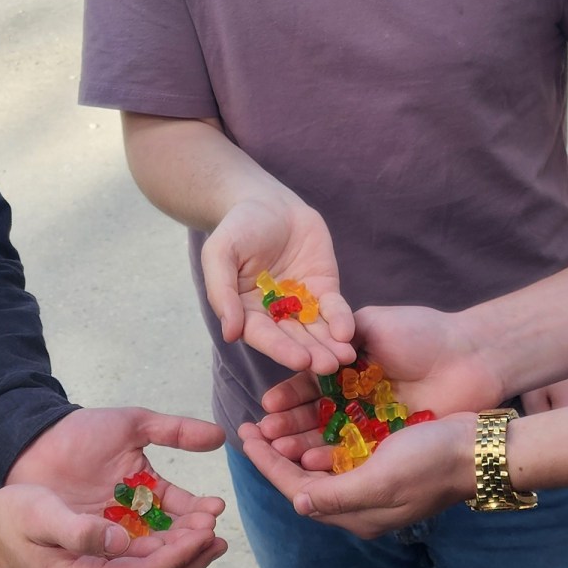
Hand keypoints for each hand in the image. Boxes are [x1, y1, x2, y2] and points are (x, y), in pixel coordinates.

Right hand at [0, 407, 227, 567]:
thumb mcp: (41, 514)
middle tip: (220, 540)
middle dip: (187, 564)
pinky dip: (155, 566)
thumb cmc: (10, 516)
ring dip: (176, 566)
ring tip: (208, 544)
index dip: (180, 555)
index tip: (207, 532)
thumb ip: (80, 530)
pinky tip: (173, 549)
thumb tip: (120, 540)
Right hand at [200, 197, 355, 374]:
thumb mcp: (220, 254)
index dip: (282, 349)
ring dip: (330, 345)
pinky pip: (334, 308)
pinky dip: (342, 320)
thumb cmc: (237, 228)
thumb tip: (229, 333)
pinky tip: (348, 332)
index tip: (300, 360)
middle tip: (329, 366)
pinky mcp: (324, 289)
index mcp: (247, 313)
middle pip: (295, 339)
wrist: (266, 202)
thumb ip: (222, 292)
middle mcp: (275, 315)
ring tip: (344, 358)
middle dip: (312, 353)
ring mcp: (302, 304)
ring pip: (317, 330)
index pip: (264, 336)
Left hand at [236, 412, 477, 538]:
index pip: (298, 490)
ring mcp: (374, 483)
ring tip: (274, 423)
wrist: (478, 448)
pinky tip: (312, 420)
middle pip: (305, 480)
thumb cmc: (431, 461)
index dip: (268, 464)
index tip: (245, 437)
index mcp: (358, 513)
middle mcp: (362, 502)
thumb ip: (338, 494)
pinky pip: (341, 454)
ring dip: (295, 445)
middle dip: (276, 455)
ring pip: (320, 467)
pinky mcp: (386, 463)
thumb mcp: (383, 479)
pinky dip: (320, 438)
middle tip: (251, 428)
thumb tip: (298, 503)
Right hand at [252, 303, 501, 455]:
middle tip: (264, 436)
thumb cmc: (424, 334)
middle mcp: (356, 397)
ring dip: (303, 446)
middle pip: (314, 416)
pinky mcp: (391, 442)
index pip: (309, 385)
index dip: (288, 396)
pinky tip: (312, 465)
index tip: (266, 406)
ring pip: (330, 438)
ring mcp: (373, 422)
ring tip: (280, 452)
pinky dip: (334, 460)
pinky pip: (357, 454)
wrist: (472, 356)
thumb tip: (305, 347)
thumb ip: (339, 332)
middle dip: (288, 427)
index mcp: (349, 367)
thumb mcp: (375, 324)